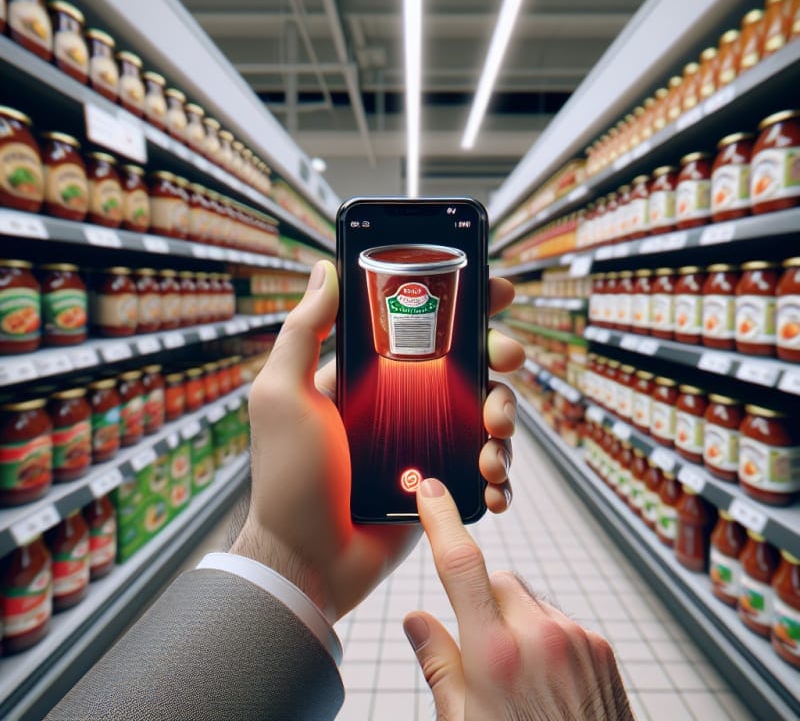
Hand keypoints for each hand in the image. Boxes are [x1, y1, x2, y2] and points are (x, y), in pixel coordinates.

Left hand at [231, 260, 523, 621]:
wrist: (308, 560)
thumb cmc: (288, 477)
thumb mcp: (283, 394)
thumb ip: (304, 332)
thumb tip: (324, 270)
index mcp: (370, 376)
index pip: (424, 328)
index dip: (465, 306)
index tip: (497, 292)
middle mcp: (402, 404)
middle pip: (469, 367)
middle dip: (498, 360)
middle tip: (507, 361)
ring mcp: (424, 444)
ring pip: (486, 415)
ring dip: (505, 419)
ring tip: (492, 443)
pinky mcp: (440, 484)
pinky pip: (484, 469)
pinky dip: (499, 476)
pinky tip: (493, 485)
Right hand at [404, 479, 632, 719]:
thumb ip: (439, 665)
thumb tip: (416, 619)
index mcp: (496, 655)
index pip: (460, 566)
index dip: (441, 521)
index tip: (429, 491)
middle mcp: (540, 636)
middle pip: (495, 580)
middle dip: (480, 600)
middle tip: (480, 651)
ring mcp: (576, 639)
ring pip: (528, 600)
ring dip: (514, 620)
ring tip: (518, 676)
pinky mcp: (600, 647)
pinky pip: (558, 620)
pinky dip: (544, 636)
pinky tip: (546, 680)